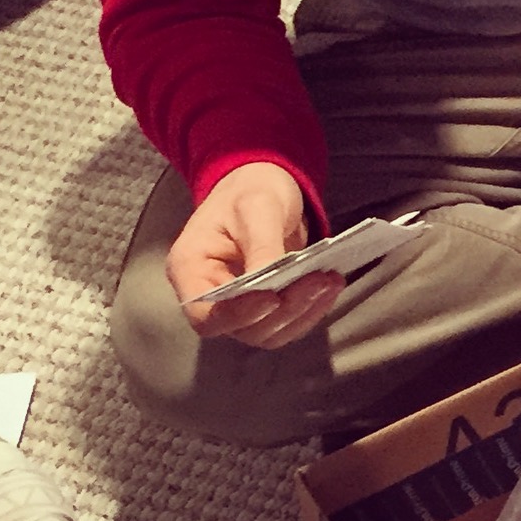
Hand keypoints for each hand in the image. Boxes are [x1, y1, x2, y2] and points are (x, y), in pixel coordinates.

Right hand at [166, 161, 343, 347]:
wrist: (262, 187)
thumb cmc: (249, 191)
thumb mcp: (256, 208)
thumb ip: (262, 247)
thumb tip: (273, 287)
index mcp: (190, 269)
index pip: (205, 315)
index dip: (238, 315)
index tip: (273, 297)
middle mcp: (209, 295)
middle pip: (243, 328)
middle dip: (284, 310)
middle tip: (317, 280)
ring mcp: (237, 306)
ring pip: (269, 332)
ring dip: (302, 313)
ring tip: (329, 281)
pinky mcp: (263, 308)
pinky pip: (286, 324)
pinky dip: (310, 311)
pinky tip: (330, 286)